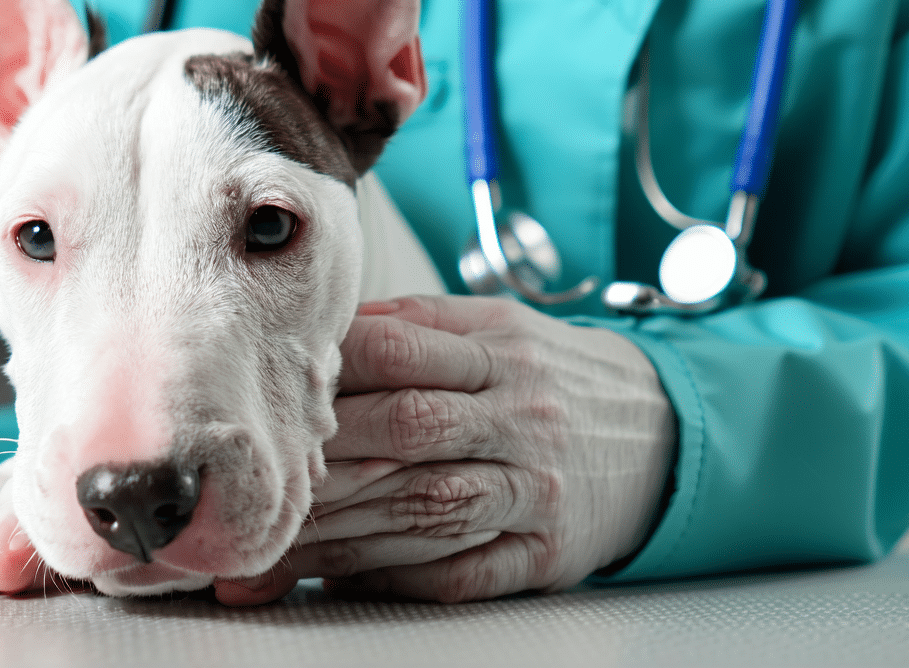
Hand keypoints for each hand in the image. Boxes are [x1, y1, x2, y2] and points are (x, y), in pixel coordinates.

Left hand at [215, 295, 674, 603]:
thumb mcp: (496, 329)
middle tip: (242, 486)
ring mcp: (537, 486)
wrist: (666, 432)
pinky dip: (394, 577)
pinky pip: (461, 572)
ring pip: (423, 509)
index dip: (325, 371)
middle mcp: (521, 414)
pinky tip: (338, 579)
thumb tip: (317, 338)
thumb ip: (411, 330)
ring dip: (335, 532)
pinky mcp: (547, 551)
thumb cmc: (551, 377)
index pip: (399, 349)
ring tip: (263, 547)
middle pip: (405, 430)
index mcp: (502, 346)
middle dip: (316, 460)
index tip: (263, 395)